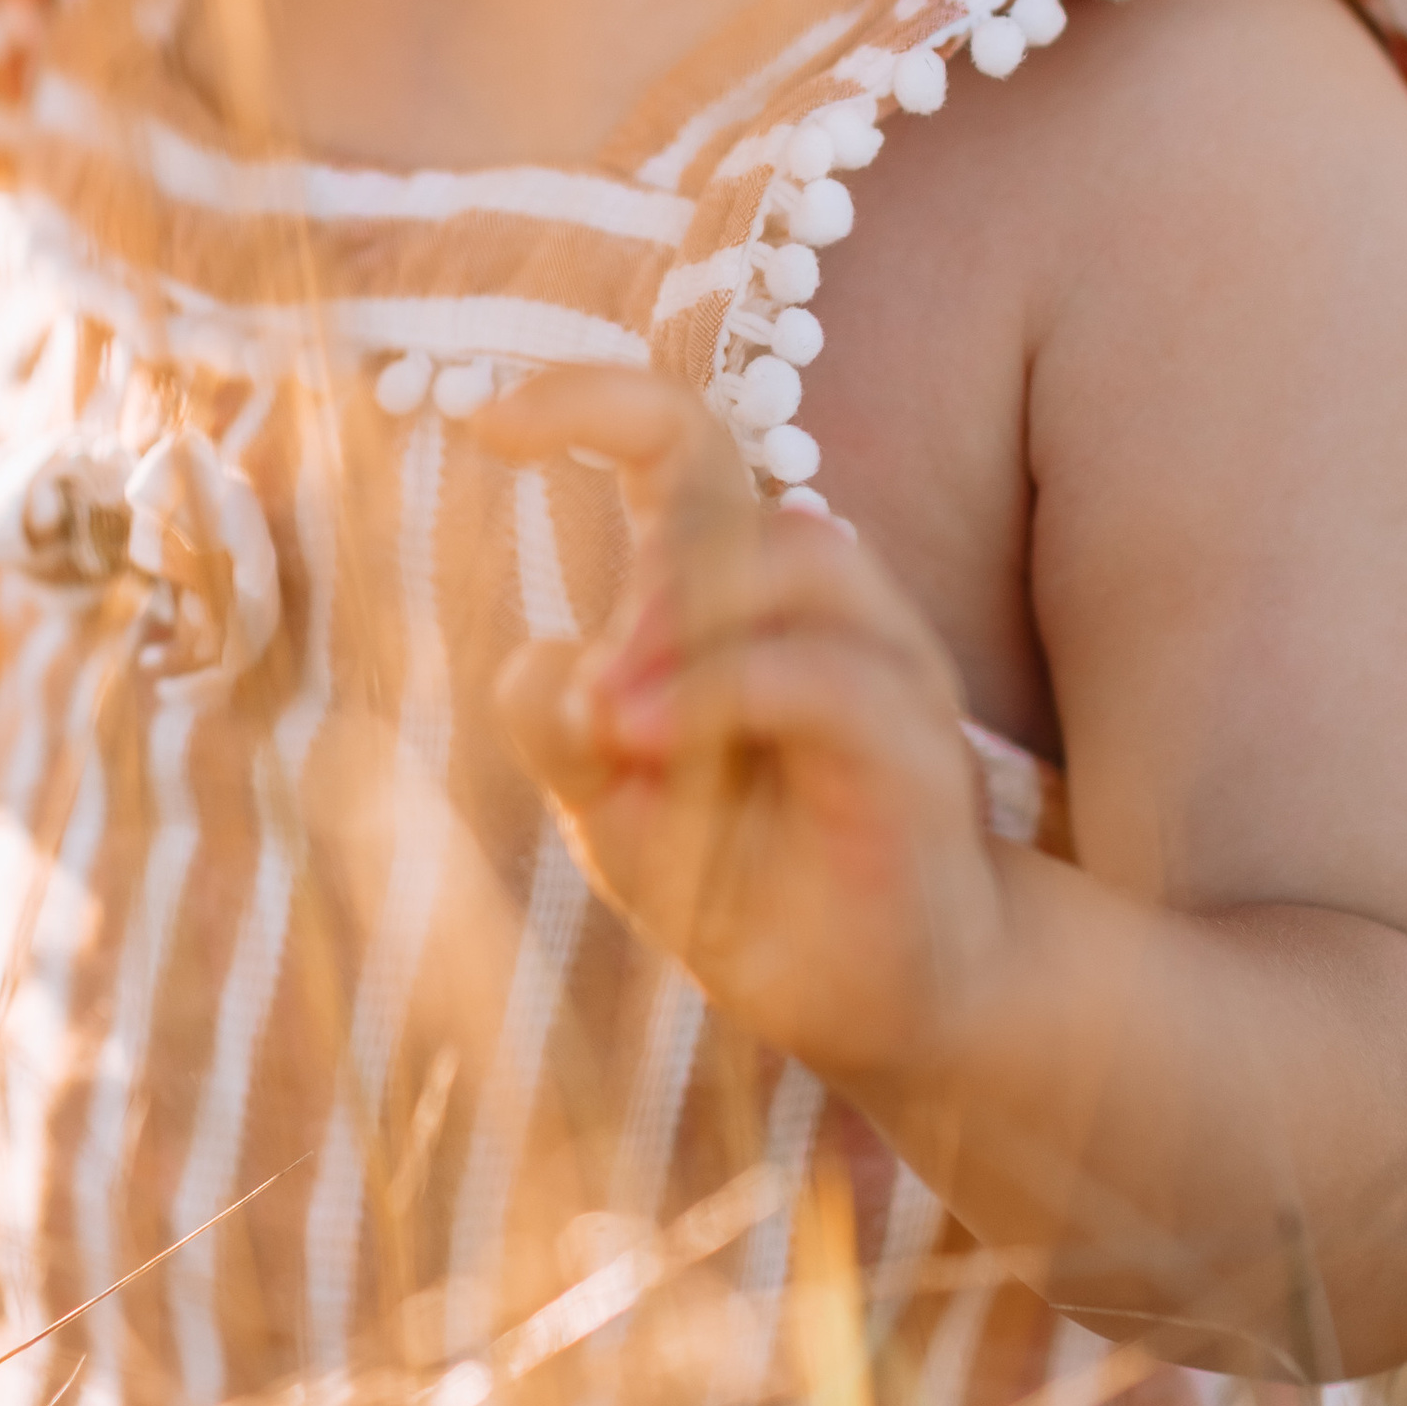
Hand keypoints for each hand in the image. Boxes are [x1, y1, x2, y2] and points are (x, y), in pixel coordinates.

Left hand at [479, 368, 1008, 1091]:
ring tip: (614, 717)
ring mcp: (882, 664)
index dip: (589, 402)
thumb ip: (559, 725)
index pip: (677, 440)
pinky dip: (724, 694)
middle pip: (732, 483)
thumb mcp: (612, 807)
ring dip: (686, 617)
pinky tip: (648, 741)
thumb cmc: (744, 883)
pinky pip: (826, 676)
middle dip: (641, 564)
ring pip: (799, 553)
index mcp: (735, 592)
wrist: (881, 1003)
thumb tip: (547, 661)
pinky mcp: (915, 750)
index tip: (491, 424)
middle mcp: (817, 600)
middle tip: (593, 685)